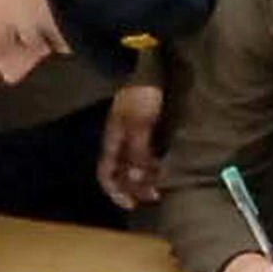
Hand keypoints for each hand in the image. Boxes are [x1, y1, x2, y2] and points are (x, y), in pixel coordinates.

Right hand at [94, 83, 167, 209]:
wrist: (147, 66)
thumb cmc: (140, 96)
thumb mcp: (139, 126)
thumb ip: (137, 152)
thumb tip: (135, 177)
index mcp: (112, 140)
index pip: (106, 174)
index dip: (116, 192)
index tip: (132, 205)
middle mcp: (119, 140)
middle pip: (122, 172)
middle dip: (136, 186)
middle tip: (155, 195)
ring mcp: (133, 132)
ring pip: (135, 162)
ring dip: (147, 175)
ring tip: (163, 182)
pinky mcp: (146, 125)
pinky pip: (147, 151)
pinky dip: (154, 161)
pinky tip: (166, 164)